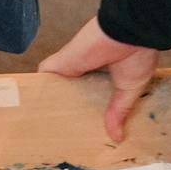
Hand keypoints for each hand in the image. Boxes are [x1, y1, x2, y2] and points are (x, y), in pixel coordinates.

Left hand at [39, 17, 159, 141]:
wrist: (127, 32)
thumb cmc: (137, 55)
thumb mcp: (130, 88)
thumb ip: (118, 110)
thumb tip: (117, 137)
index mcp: (105, 73)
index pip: (90, 92)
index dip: (87, 105)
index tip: (84, 124)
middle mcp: (86, 69)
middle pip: (71, 91)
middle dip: (68, 107)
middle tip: (64, 130)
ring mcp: (71, 66)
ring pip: (55, 87)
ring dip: (51, 102)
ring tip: (46, 127)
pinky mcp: (60, 63)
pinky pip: (43, 79)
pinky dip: (37, 93)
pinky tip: (33, 112)